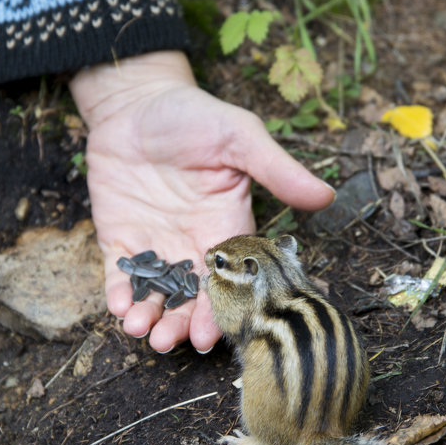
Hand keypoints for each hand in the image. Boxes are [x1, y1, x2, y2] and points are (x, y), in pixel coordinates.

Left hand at [70, 51, 334, 352]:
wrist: (136, 102)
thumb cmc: (194, 115)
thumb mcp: (240, 136)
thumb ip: (277, 170)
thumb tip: (326, 197)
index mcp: (226, 227)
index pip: (230, 278)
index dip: (223, 308)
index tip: (217, 332)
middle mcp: (192, 243)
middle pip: (191, 297)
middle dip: (182, 323)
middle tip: (172, 342)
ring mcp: (155, 243)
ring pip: (156, 294)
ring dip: (150, 317)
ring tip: (143, 332)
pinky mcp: (120, 238)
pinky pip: (121, 275)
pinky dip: (119, 294)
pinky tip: (119, 310)